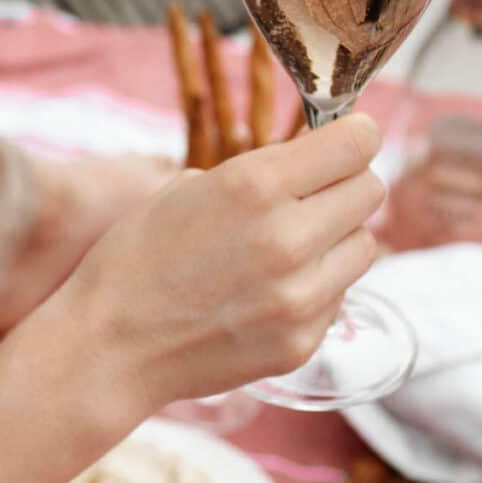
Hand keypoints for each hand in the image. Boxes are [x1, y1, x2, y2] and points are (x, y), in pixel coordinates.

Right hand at [59, 113, 384, 412]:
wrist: (110, 347)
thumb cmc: (137, 257)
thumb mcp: (190, 187)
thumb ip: (261, 172)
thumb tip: (314, 164)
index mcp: (256, 184)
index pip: (358, 142)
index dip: (355, 135)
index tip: (346, 141)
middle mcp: (288, 237)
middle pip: (371, 190)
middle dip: (347, 184)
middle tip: (315, 195)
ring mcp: (300, 296)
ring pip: (366, 245)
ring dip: (339, 237)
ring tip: (291, 247)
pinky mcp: (302, 341)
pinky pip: (339, 294)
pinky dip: (319, 286)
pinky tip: (272, 290)